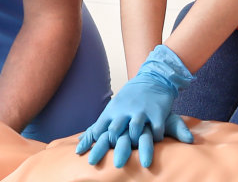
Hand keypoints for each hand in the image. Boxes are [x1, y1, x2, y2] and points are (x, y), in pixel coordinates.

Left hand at [75, 45, 193, 168]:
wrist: (153, 79)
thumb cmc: (129, 98)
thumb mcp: (112, 109)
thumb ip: (97, 126)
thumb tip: (79, 142)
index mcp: (112, 111)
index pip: (99, 130)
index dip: (97, 143)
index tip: (96, 155)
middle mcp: (125, 111)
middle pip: (114, 132)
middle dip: (114, 146)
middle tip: (117, 157)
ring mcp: (141, 112)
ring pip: (135, 132)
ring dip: (135, 141)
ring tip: (138, 148)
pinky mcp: (157, 113)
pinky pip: (155, 131)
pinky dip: (156, 137)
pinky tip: (156, 139)